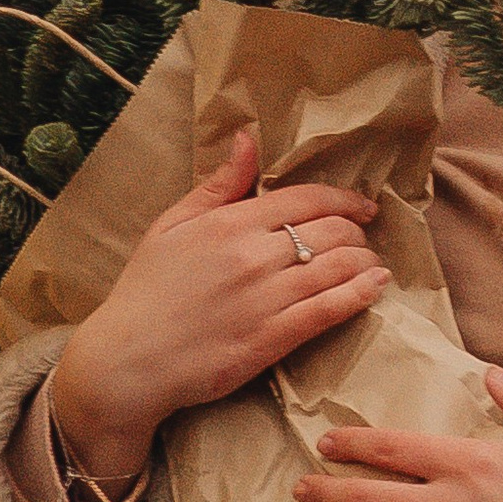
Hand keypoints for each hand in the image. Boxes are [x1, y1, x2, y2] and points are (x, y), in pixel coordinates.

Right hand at [51, 127, 388, 485]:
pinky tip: (374, 287)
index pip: (306, 198)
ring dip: (365, 261)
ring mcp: (264, 299)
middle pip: (331, 231)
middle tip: (364, 238)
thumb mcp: (172, 225)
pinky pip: (328, 311)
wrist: (127, 362)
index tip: (362, 205)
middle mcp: (252, 257)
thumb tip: (249, 140)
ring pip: (336, 267)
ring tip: (374, 263)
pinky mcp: (269, 340)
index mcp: (230, 223)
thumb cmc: (146, 291)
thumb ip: (217, 185)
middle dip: (357, 231)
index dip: (344, 198)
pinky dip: (359, 295)